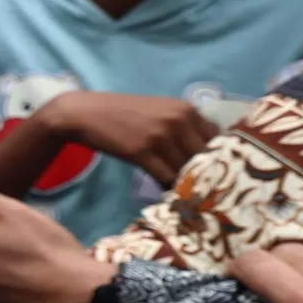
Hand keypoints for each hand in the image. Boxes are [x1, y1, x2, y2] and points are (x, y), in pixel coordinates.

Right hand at [42, 91, 218, 186]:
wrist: (84, 113)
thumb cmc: (122, 112)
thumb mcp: (159, 112)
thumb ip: (184, 127)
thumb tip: (206, 154)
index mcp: (187, 109)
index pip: (218, 139)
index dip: (218, 158)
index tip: (214, 171)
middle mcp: (179, 120)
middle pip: (206, 157)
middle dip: (205, 174)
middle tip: (201, 188)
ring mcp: (161, 136)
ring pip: (187, 169)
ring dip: (186, 184)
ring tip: (184, 193)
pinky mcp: (142, 152)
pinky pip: (165, 177)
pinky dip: (168, 187)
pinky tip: (165, 191)